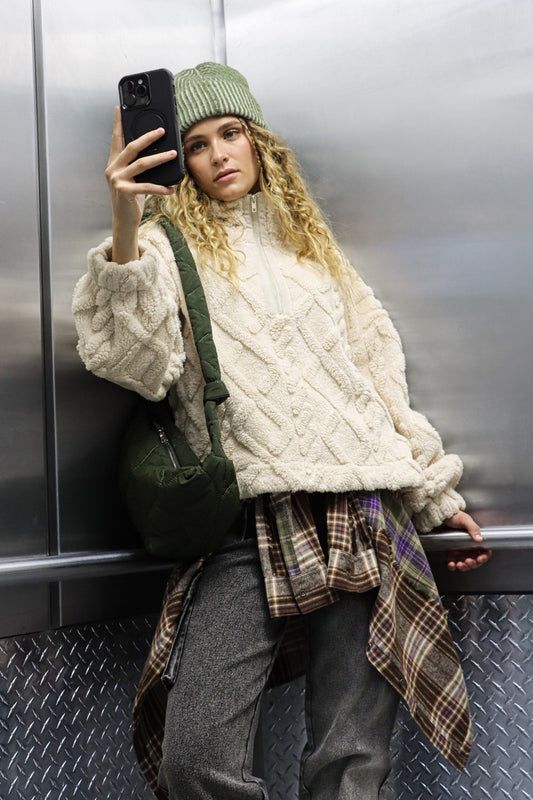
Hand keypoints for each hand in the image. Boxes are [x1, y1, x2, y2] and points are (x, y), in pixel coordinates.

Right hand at [105, 106, 177, 261]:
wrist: (124, 220)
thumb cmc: (130, 198)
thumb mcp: (132, 178)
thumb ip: (137, 165)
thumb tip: (158, 151)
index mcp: (114, 163)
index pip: (116, 139)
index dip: (118, 123)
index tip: (120, 108)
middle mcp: (113, 169)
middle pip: (131, 147)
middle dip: (148, 137)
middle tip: (162, 131)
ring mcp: (117, 180)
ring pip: (142, 164)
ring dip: (160, 158)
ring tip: (173, 154)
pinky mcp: (124, 192)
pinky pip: (146, 187)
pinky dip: (161, 188)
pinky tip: (171, 189)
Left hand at [443, 510, 491, 571]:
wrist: (441, 516)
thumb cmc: (455, 516)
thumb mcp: (465, 520)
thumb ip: (473, 529)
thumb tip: (480, 539)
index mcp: (476, 539)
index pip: (485, 551)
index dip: (484, 557)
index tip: (479, 559)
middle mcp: (470, 546)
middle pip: (475, 560)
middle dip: (473, 564)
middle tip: (468, 562)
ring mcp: (461, 550)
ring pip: (465, 563)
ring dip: (464, 567)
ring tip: (460, 564)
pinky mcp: (451, 552)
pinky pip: (453, 562)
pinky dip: (453, 566)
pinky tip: (451, 564)